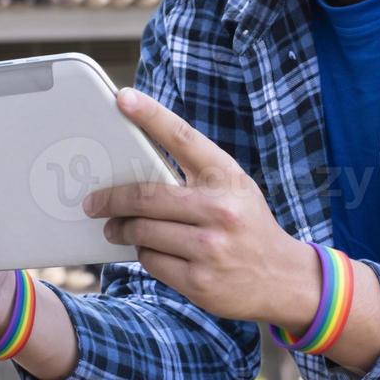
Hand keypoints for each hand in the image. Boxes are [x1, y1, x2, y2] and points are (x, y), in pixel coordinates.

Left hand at [82, 87, 308, 323]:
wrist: (286, 279)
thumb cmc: (248, 225)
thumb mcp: (234, 189)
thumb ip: (195, 176)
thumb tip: (135, 169)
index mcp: (227, 176)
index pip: (183, 137)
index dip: (151, 115)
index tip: (122, 98)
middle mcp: (220, 208)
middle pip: (146, 195)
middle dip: (111, 198)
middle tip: (93, 201)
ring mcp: (210, 246)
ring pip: (143, 231)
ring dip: (122, 229)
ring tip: (114, 228)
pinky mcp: (200, 281)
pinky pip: (152, 261)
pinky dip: (142, 253)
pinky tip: (145, 250)